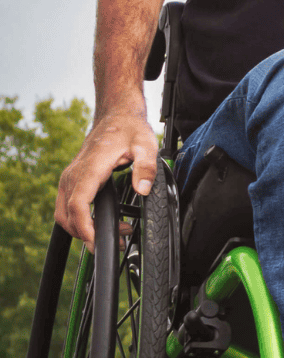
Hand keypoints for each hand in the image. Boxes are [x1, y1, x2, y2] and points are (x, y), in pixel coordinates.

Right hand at [55, 109, 157, 249]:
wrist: (116, 116)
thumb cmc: (130, 129)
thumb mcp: (146, 145)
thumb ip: (146, 168)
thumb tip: (143, 190)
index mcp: (89, 169)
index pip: (77, 206)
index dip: (85, 228)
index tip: (98, 241)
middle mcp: (73, 175)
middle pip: (66, 215)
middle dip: (86, 235)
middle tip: (116, 241)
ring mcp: (70, 178)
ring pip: (63, 213)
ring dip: (82, 229)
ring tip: (112, 234)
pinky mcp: (72, 180)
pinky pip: (67, 206)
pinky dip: (79, 219)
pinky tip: (100, 223)